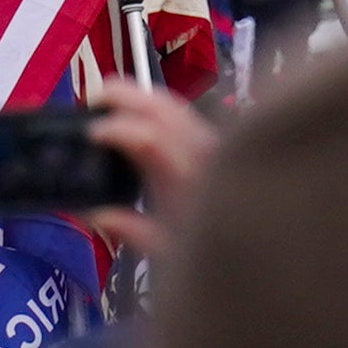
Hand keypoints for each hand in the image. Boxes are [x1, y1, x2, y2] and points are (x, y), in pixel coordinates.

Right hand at [78, 75, 216, 263]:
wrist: (258, 238)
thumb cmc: (217, 250)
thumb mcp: (170, 252)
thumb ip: (131, 230)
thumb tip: (93, 213)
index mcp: (186, 179)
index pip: (148, 138)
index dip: (115, 129)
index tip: (89, 133)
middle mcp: (203, 152)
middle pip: (162, 107)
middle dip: (124, 95)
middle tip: (92, 97)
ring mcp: (212, 142)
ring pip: (174, 103)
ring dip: (139, 96)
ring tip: (110, 99)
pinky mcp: (216, 140)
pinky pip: (183, 111)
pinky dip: (157, 104)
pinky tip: (140, 113)